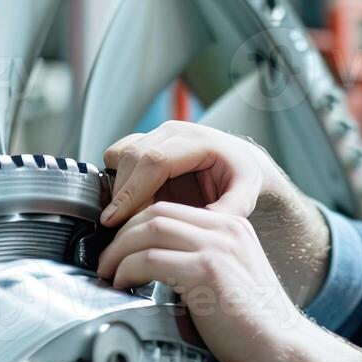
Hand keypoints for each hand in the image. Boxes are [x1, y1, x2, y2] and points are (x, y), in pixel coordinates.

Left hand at [95, 201, 304, 361]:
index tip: (119, 246)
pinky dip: (127, 269)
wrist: (283, 349)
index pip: (170, 209)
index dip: (135, 224)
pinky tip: (122, 284)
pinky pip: (150, 259)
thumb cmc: (255, 328)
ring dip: (118, 252)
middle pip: (155, 212)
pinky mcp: (207, 270)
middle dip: (121, 235)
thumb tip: (154, 267)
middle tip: (106, 260)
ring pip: (147, 230)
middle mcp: (225, 229)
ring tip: (107, 273)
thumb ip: (199, 263)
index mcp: (232, 226)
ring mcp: (217, 247)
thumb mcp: (230, 278)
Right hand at [101, 120, 282, 227]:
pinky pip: (118, 158)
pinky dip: (117, 181)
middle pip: (132, 158)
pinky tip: (133, 204)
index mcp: (197, 140)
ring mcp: (156, 135)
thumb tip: (199, 228)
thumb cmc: (241, 177)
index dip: (132, 192)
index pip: (155, 161)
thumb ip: (226, 212)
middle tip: (123, 229)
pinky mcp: (145, 143)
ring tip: (133, 219)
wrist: (240, 162)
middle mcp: (172, 132)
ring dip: (119, 190)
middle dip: (122, 196)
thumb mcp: (245, 196)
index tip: (116, 219)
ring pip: (120, 157)